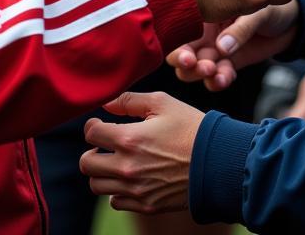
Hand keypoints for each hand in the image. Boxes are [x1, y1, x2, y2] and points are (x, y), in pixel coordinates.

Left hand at [80, 92, 202, 214]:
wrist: (217, 162)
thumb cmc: (190, 127)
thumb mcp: (162, 103)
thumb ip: (129, 101)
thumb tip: (105, 104)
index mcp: (129, 139)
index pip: (91, 134)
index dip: (93, 125)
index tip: (100, 124)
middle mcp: (127, 168)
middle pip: (87, 164)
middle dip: (92, 151)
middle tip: (104, 145)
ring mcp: (136, 189)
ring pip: (97, 185)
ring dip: (101, 172)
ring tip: (115, 161)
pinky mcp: (146, 205)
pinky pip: (115, 201)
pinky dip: (115, 191)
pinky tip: (128, 177)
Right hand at [167, 1, 299, 90]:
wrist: (291, 22)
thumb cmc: (271, 7)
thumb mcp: (257, 12)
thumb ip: (240, 29)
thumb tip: (221, 49)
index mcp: (204, 13)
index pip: (179, 32)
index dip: (177, 46)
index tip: (188, 57)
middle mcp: (204, 32)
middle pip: (181, 53)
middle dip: (188, 64)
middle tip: (205, 66)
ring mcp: (216, 49)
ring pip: (195, 68)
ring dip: (201, 74)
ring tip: (216, 73)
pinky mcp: (230, 63)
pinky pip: (217, 76)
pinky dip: (219, 81)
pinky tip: (227, 78)